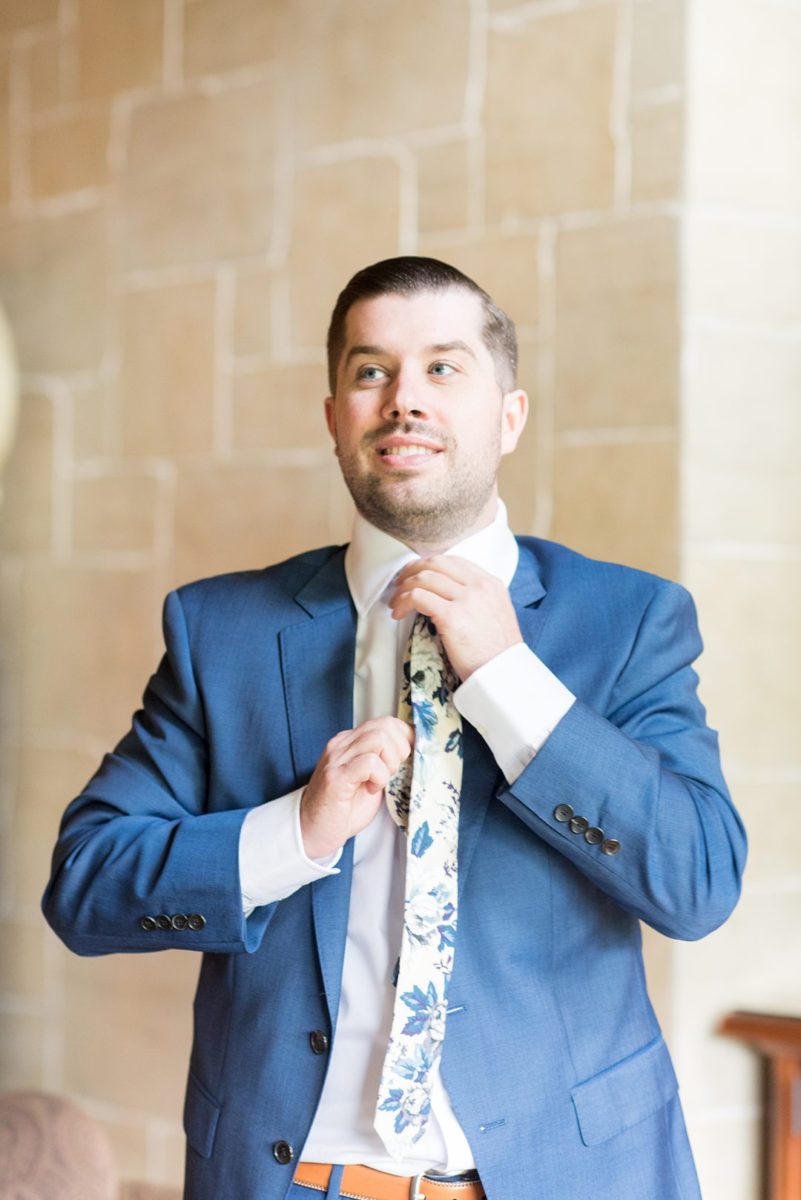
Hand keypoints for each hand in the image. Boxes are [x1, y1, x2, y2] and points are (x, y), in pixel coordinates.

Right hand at [300, 716, 413, 858]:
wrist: (315, 830)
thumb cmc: (344, 807)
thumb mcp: (370, 777)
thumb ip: (384, 760)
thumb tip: (410, 750)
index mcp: (350, 742)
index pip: (385, 721)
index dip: (404, 737)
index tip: (408, 757)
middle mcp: (341, 744)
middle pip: (385, 726)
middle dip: (400, 750)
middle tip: (392, 772)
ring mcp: (337, 759)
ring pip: (379, 739)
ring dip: (390, 763)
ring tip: (379, 781)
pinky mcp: (336, 777)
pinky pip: (369, 763)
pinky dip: (379, 777)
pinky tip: (370, 790)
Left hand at [389, 556, 522, 680]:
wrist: (503, 673)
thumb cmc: (497, 652)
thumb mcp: (497, 614)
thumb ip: (478, 599)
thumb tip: (450, 595)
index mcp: (491, 583)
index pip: (454, 561)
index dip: (429, 565)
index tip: (416, 574)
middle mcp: (480, 586)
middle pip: (436, 563)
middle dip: (412, 570)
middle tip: (399, 583)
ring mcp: (466, 599)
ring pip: (424, 578)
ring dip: (403, 588)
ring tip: (396, 602)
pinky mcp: (452, 616)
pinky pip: (418, 597)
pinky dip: (403, 601)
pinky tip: (398, 613)